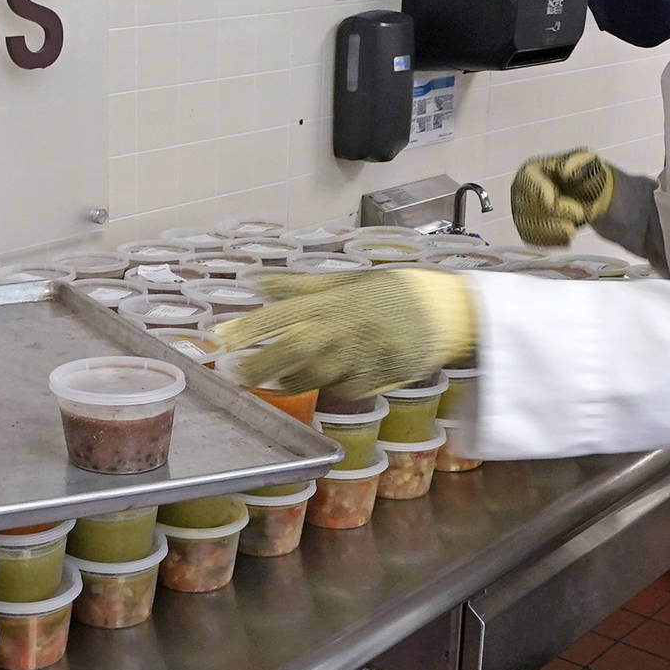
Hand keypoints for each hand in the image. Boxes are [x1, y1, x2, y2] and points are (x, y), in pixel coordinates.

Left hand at [216, 268, 475, 401]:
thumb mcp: (348, 279)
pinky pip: (341, 390)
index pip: (282, 313)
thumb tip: (255, 281)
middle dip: (257, 365)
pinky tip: (318, 381)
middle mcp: (346, 328)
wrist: (450, 312)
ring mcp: (363, 357)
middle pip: (292, 351)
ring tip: (266, 381)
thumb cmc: (395, 290)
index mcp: (336, 299)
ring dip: (285, 381)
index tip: (218, 337)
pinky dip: (326, 387)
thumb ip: (300, 285)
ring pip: (313, 376)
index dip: (247, 328)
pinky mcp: (379, 381)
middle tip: (230, 372)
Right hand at [511, 148, 615, 246]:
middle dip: (556, 216)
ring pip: (528, 227)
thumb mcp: (589, 162)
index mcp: (530, 171)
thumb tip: (566, 171)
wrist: (589, 194)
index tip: (566, 207)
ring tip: (572, 230)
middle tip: (580, 215)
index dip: (548, 199)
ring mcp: (520, 210)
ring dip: (553, 232)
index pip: (531, 187)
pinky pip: (531, 239)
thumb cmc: (586, 176)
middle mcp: (520, 190)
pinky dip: (550, 241)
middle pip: (528, 208)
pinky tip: (566, 238)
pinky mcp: (526, 228)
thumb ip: (579, 162)